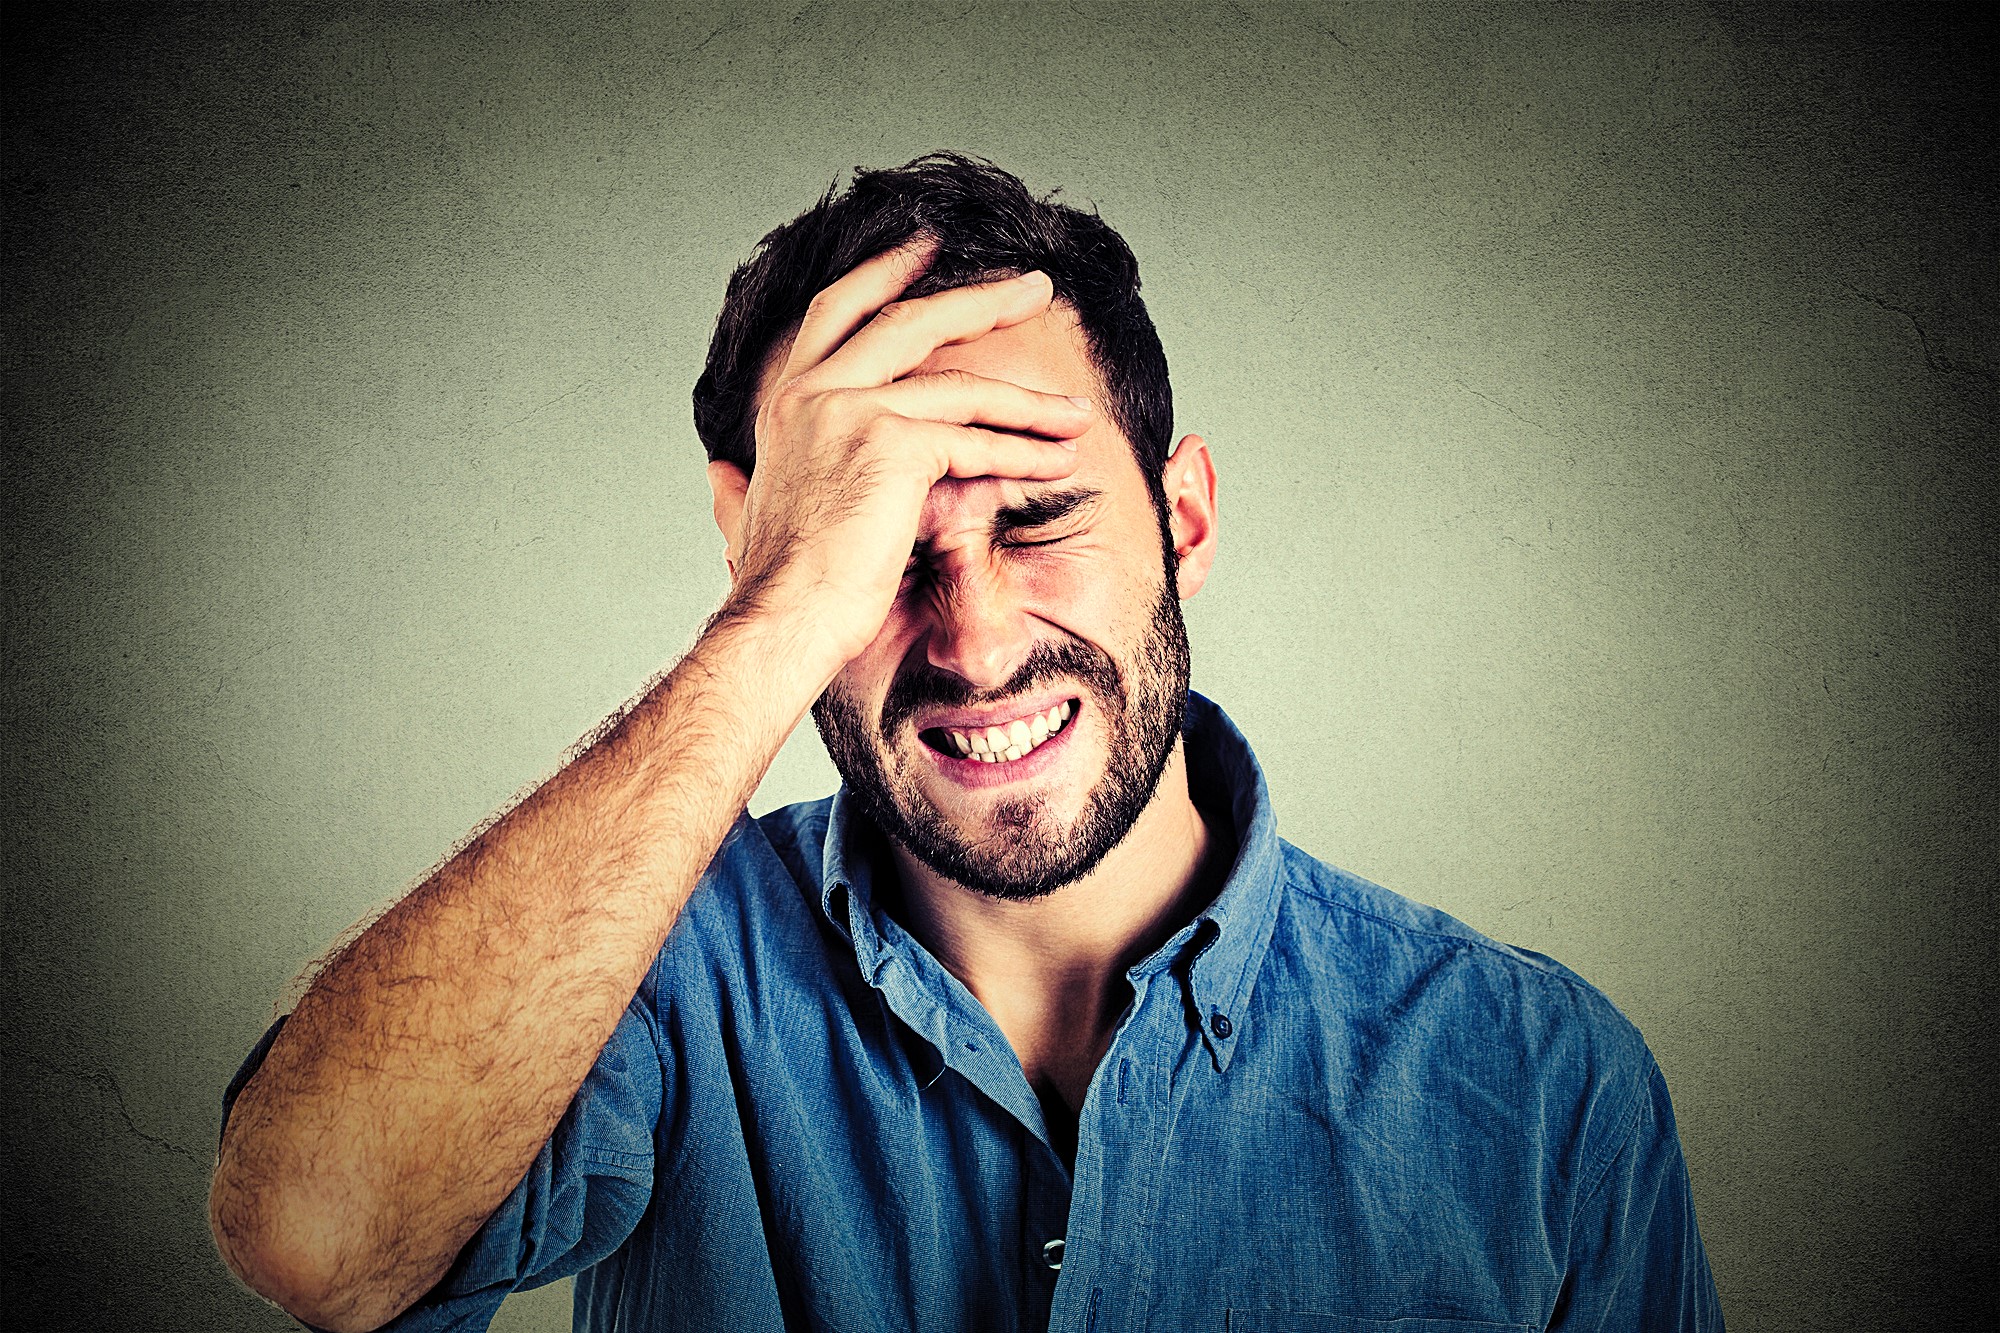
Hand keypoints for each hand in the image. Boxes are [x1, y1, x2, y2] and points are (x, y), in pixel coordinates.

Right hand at [711, 238, 1092, 679]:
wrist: (782, 619)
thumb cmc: (776, 586)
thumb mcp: (747, 516)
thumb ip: (737, 490)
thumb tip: (722, 476)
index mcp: (786, 402)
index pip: (837, 313)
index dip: (884, 274)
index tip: (927, 249)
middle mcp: (815, 393)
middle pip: (910, 322)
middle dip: (982, 301)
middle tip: (1034, 287)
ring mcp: (852, 412)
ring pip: (961, 387)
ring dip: (1029, 401)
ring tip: (1076, 412)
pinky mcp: (894, 446)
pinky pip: (977, 442)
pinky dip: (1023, 454)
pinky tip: (1057, 462)